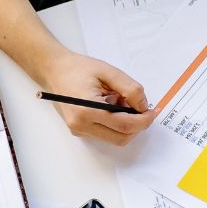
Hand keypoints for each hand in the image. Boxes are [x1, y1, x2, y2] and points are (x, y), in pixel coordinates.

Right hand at [36, 48, 156, 145]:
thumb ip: (130, 89)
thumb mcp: (109, 72)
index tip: (152, 111)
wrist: (54, 70)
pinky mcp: (79, 131)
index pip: (124, 125)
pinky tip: (110, 106)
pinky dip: (115, 124)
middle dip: (137, 126)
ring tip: (119, 102)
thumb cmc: (79, 68)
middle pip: (121, 138)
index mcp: (87, 109)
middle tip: (141, 108)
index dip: (143, 121)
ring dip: (126, 125)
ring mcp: (79, 130)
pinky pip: (105, 134)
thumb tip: (143, 106)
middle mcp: (81, 125)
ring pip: (114, 138)